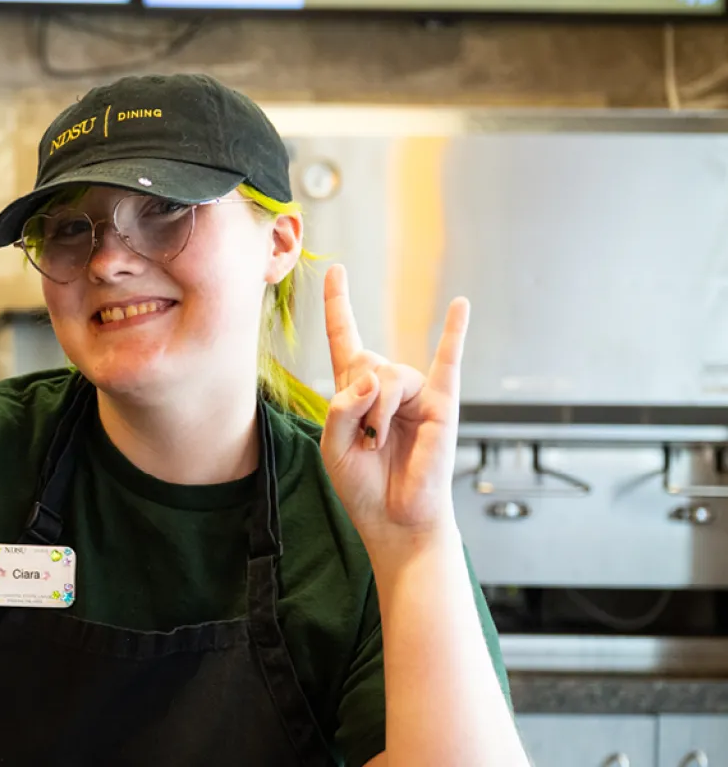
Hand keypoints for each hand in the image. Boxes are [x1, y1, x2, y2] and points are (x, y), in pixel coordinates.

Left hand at [317, 264, 468, 546]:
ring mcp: (415, 394)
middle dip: (355, 402)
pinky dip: (454, 333)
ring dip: (377, 412)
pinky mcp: (441, 405)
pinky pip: (449, 362)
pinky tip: (459, 305)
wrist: (396, 520)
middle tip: (362, 440)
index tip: (335, 271)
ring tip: (378, 442)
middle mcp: (386, 386)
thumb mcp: (332, 447)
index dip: (339, 305)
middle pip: (364, 363)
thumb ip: (340, 406)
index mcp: (355, 392)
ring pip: (389, 376)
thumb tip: (374, 375)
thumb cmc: (362, 486)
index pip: (346, 338)